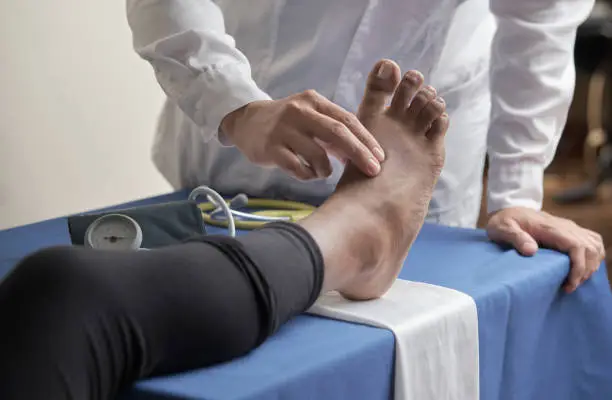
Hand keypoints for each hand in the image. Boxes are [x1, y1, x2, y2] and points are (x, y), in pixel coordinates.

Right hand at [220, 90, 384, 179]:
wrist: (246, 121)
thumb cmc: (288, 124)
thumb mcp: (311, 119)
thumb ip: (335, 134)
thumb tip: (364, 155)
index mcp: (314, 102)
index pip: (347, 120)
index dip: (366, 139)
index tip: (381, 157)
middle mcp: (299, 112)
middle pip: (337, 133)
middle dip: (359, 153)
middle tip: (373, 171)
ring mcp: (283, 130)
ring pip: (317, 154)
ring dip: (327, 169)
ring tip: (325, 173)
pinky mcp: (270, 148)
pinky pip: (297, 167)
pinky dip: (308, 175)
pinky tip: (308, 174)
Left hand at [486, 207, 605, 292]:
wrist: (508, 210)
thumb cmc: (504, 221)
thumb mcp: (502, 228)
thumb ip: (515, 237)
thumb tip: (531, 251)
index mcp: (550, 228)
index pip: (577, 246)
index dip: (578, 267)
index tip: (569, 284)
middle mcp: (565, 226)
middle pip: (590, 248)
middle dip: (585, 270)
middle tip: (569, 286)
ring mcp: (569, 228)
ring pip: (594, 245)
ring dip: (591, 265)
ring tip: (575, 280)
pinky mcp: (570, 231)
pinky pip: (592, 242)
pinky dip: (592, 257)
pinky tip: (581, 269)